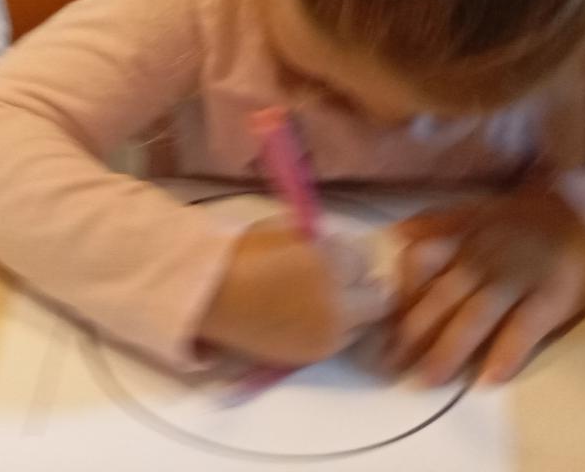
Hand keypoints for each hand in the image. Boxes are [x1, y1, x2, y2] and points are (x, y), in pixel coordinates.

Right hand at [199, 220, 390, 367]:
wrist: (207, 295)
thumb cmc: (241, 253)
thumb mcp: (286, 229)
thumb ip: (323, 240)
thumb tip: (347, 251)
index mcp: (328, 264)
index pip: (365, 258)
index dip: (348, 254)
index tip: (331, 253)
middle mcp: (337, 303)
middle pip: (377, 298)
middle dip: (361, 286)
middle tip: (338, 279)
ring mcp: (328, 334)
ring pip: (363, 323)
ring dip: (351, 310)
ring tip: (319, 300)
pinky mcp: (314, 355)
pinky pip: (340, 340)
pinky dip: (332, 328)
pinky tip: (306, 317)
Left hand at [386, 188, 584, 385]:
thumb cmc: (527, 221)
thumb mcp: (476, 210)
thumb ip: (436, 224)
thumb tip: (395, 235)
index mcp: (461, 237)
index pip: (417, 262)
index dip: (398, 293)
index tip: (380, 323)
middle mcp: (482, 258)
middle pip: (440, 297)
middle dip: (412, 332)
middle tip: (391, 365)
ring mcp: (516, 278)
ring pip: (474, 316)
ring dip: (448, 349)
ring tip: (428, 379)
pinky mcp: (552, 298)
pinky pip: (525, 329)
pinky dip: (506, 354)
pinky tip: (489, 379)